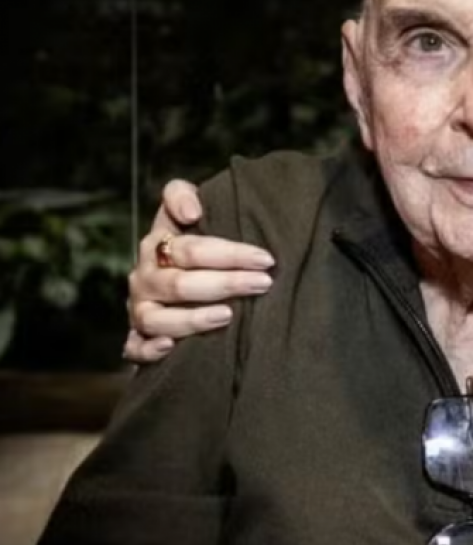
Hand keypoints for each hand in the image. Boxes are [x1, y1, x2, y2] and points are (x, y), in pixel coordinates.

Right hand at [123, 179, 275, 363]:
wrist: (174, 277)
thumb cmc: (192, 244)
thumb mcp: (187, 211)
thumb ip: (181, 195)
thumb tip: (191, 210)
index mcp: (157, 246)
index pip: (191, 248)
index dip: (229, 253)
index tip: (265, 258)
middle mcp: (145, 279)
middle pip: (180, 284)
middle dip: (224, 284)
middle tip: (263, 284)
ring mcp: (139, 310)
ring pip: (158, 319)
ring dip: (193, 319)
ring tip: (228, 316)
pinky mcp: (136, 338)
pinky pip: (134, 348)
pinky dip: (149, 349)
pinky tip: (171, 348)